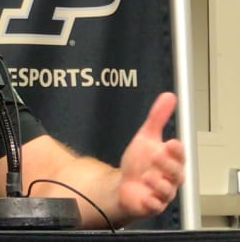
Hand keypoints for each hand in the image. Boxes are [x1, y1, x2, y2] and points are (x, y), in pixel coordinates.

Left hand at [118, 92, 184, 218]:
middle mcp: (169, 177)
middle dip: (167, 164)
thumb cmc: (139, 162)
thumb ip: (157, 118)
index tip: (170, 143)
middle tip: (156, 155)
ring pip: (166, 191)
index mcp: (170, 160)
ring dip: (158, 183)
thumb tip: (168, 97)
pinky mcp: (151, 205)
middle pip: (176, 173)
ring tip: (147, 175)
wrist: (123, 185)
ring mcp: (161, 193)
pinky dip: (151, 202)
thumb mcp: (146, 137)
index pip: (179, 155)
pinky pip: (155, 206)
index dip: (176, 150)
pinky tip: (145, 196)